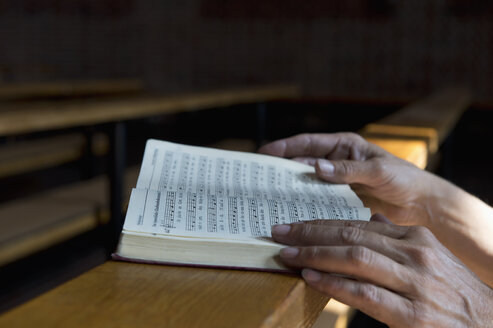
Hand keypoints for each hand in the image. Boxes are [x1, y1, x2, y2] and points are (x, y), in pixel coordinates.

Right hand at [259, 133, 438, 225]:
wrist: (421, 204)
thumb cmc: (404, 179)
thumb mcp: (378, 171)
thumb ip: (348, 169)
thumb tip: (315, 168)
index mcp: (344, 146)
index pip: (309, 143)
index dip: (285, 147)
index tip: (265, 153)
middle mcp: (336, 162)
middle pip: (302, 163)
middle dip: (281, 169)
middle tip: (259, 177)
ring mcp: (336, 182)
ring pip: (307, 183)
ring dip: (290, 189)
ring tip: (269, 196)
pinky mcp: (339, 200)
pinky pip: (317, 200)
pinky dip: (305, 205)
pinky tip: (292, 212)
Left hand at [271, 216, 492, 327]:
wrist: (489, 325)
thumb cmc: (452, 291)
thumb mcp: (429, 257)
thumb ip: (396, 240)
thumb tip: (368, 223)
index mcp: (415, 238)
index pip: (358, 224)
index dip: (322, 223)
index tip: (295, 223)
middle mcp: (414, 254)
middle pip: (352, 236)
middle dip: (311, 233)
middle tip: (280, 232)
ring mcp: (414, 283)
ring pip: (355, 259)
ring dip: (315, 255)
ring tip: (287, 254)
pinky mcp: (412, 314)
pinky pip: (365, 294)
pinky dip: (334, 284)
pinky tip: (311, 278)